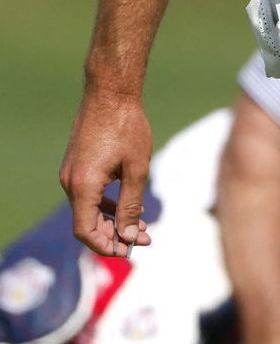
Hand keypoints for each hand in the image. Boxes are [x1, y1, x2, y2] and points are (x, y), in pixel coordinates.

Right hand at [60, 91, 152, 256]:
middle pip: (87, 223)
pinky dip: (105, 204)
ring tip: (142, 226)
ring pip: (88, 209)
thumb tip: (130, 235)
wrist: (110, 93)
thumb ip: (131, 204)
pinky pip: (88, 194)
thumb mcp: (136, 168)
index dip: (106, 245)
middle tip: (146, 238)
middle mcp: (70, 183)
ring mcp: (71, 173)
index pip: (86, 231)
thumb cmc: (127, 127)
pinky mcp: (77, 165)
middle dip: (114, 235)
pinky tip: (126, 205)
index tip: (130, 251)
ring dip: (111, 220)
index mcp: (83, 186)